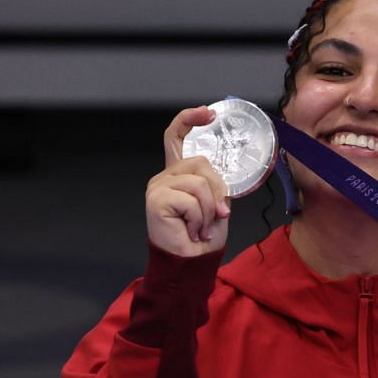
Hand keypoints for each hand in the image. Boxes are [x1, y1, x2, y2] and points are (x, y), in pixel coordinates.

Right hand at [145, 106, 232, 256]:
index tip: (209, 113)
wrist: (191, 264)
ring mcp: (158, 187)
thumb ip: (214, 184)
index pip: (177, 137)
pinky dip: (200, 218)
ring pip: (200, 182)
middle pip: (201, 162)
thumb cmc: (202, 237)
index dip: (190, 119)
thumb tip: (220, 180)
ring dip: (210, 209)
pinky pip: (192, 199)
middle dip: (218, 189)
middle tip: (216, 214)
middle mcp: (165, 177)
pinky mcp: (157, 200)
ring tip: (201, 226)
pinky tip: (192, 231)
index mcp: (178, 174)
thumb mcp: (216, 203)